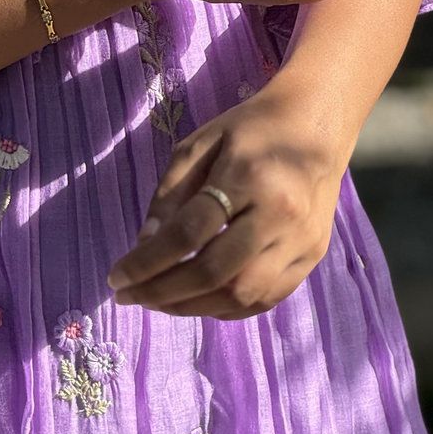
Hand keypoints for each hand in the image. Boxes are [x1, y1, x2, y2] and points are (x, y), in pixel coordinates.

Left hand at [106, 89, 347, 319]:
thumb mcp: (199, 143)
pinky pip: (265, 299)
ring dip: (191, 307)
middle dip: (163, 292)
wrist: (316, 125)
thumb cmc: (250, 130)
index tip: (116, 277)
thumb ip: (170, 193)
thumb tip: (144, 246)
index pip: (188, 233)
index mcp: (247, 175)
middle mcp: (279, 214)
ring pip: (240, 295)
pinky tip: (197, 301)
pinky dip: (226, 308)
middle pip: (213, 271)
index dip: (147, 262)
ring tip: (158, 302)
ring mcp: (301, 241)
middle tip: (131, 296)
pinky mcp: (312, 257)